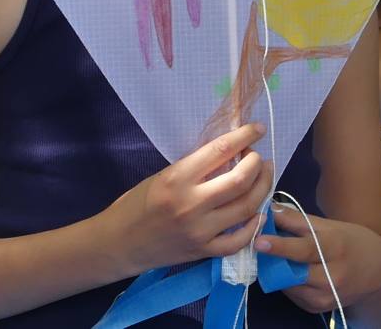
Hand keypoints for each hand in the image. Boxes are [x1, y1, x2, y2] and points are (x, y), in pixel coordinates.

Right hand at [101, 123, 273, 273]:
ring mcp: (199, 231)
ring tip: (264, 178)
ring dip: (263, 188)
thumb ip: (196, 167)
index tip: (258, 129)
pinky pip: (239, 240)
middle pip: (241, 179)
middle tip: (259, 158)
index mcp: (178, 178)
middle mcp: (191, 204)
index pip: (221, 150)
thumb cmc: (136, 204)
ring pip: (247, 207)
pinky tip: (258, 213)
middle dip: (258, 164)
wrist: (116, 244)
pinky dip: (254, 226)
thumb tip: (232, 151)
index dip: (245, 136)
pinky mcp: (202, 252)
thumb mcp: (163, 176)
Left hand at [255, 203, 380, 315]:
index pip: (304, 249)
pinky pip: (292, 294)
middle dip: (273, 259)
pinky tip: (295, 271)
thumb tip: (270, 210)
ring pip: (288, 284)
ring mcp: (324, 296)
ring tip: (281, 256)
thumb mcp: (330, 226)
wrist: (379, 272)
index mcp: (336, 249)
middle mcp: (331, 276)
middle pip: (292, 270)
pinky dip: (288, 282)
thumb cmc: (354, 241)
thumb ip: (298, 220)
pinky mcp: (317, 308)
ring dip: (279, 270)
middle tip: (258, 246)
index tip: (259, 241)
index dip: (280, 246)